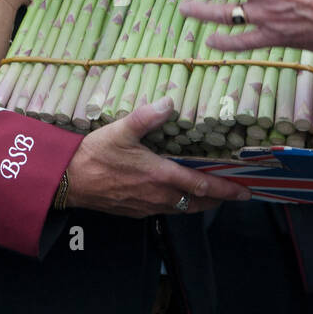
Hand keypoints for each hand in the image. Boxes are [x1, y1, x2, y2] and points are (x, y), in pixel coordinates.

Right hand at [66, 97, 251, 216]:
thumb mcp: (121, 129)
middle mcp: (158, 196)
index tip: (244, 192)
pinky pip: (164, 211)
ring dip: (199, 202)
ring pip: (182, 209)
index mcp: (160, 176)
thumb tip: (169, 102)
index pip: (202, 186)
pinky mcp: (135, 211)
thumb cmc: (95, 154)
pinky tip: (177, 196)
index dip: (226, 190)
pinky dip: (179, 205)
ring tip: (211, 194)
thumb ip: (147, 116)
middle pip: (198, 203)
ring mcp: (146, 206)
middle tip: (234, 193)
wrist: (68, 180)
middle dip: (218, 199)